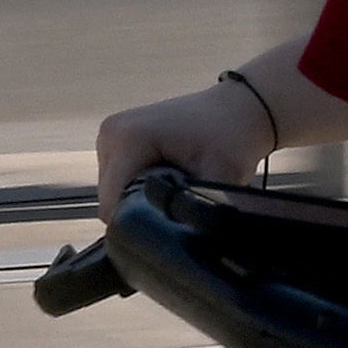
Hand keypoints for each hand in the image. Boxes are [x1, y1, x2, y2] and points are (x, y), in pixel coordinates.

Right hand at [90, 74, 278, 208]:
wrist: (238, 108)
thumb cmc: (232, 138)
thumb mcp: (220, 178)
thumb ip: (196, 210)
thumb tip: (183, 238)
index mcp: (127, 139)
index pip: (112, 205)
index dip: (139, 225)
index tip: (170, 222)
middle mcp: (112, 133)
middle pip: (109, 199)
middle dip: (140, 209)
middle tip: (178, 199)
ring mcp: (110, 133)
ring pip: (112, 191)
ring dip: (138, 198)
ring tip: (174, 185)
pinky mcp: (116, 138)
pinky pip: (118, 178)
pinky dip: (137, 185)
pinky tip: (165, 177)